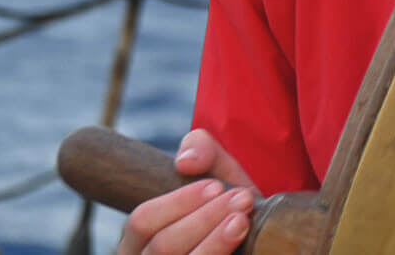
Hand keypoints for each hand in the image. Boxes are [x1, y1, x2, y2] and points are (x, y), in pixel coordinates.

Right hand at [117, 129, 257, 253]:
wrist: (257, 237)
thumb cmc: (224, 204)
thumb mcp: (215, 170)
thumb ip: (200, 149)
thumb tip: (185, 163)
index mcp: (137, 237)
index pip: (142, 220)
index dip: (178, 202)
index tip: (216, 186)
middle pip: (162, 246)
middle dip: (204, 220)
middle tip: (241, 199)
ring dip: (215, 241)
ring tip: (242, 220)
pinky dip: (220, 254)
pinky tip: (241, 240)